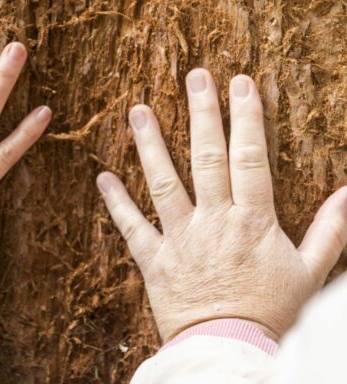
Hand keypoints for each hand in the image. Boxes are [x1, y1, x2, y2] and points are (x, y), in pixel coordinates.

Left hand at [98, 68, 346, 340]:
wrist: (230, 349)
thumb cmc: (272, 312)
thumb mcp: (311, 272)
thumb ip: (329, 230)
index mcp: (253, 221)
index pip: (250, 158)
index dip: (247, 118)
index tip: (242, 84)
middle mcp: (214, 222)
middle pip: (207, 158)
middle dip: (203, 114)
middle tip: (195, 76)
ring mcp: (180, 239)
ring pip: (163, 182)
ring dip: (150, 145)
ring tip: (138, 110)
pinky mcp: (154, 260)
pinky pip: (131, 227)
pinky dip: (116, 202)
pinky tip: (103, 176)